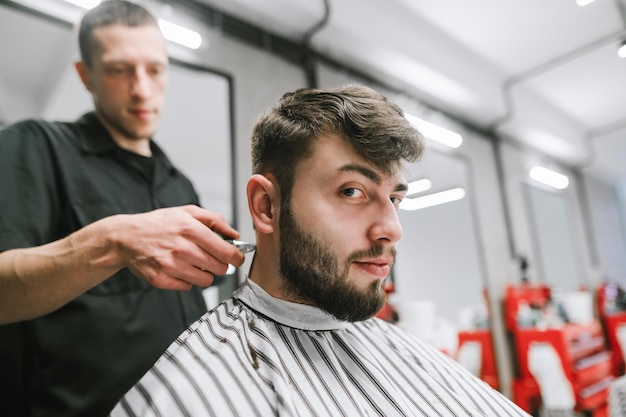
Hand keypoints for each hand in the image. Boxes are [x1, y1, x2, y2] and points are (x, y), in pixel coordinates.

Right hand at [114, 205, 244, 290]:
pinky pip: (187, 287)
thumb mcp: (188, 212)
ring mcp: (170, 266)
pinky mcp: (160, 279)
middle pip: (219, 268)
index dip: (236, 257)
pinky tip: (179, 269)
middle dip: (220, 265)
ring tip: (194, 263)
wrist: (126, 237)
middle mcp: (181, 248)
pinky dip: (187, 280)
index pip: (226, 251)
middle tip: (212, 259)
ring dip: (204, 273)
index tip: (237, 259)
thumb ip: (215, 220)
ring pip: (206, 280)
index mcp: (190, 229)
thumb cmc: (159, 224)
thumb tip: (234, 234)